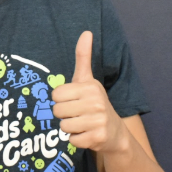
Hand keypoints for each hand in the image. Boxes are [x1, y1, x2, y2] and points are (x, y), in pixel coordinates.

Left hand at [52, 31, 125, 153]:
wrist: (115, 132)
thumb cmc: (94, 103)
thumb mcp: (87, 79)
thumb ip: (83, 57)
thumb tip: (86, 31)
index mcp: (89, 87)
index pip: (56, 95)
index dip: (61, 100)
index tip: (73, 101)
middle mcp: (95, 102)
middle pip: (57, 111)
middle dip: (64, 115)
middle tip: (78, 114)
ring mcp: (98, 121)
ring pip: (63, 126)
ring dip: (70, 128)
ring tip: (82, 124)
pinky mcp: (98, 138)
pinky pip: (72, 140)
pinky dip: (76, 140)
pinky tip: (87, 135)